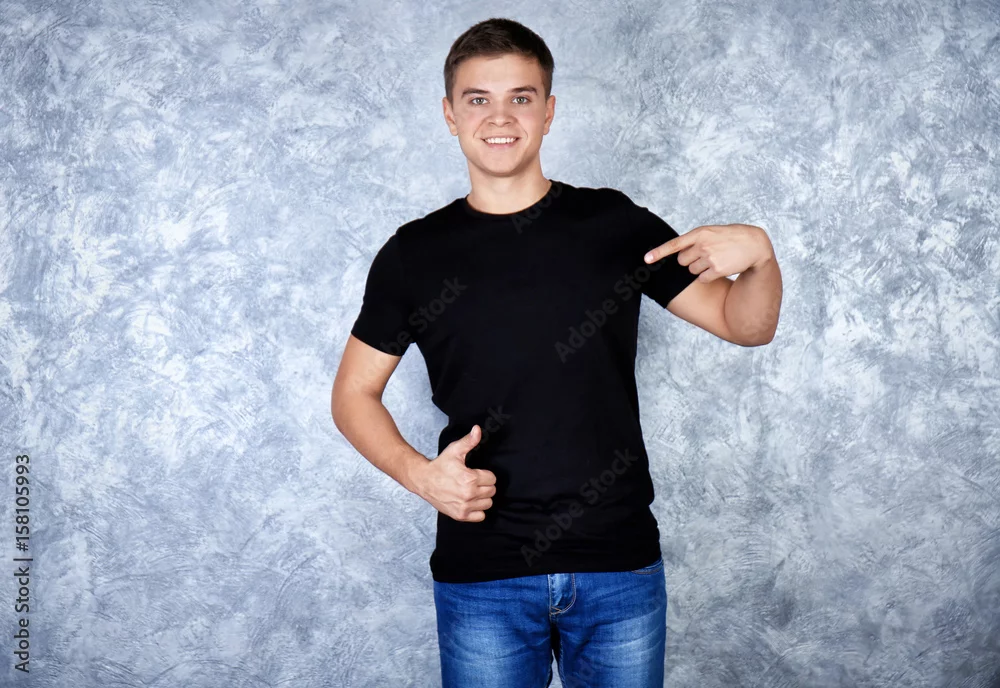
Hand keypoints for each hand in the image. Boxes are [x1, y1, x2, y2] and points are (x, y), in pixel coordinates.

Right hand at [413, 425, 496, 521]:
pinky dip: (477, 510)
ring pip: (488, 504)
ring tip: (472, 491)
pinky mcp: (460, 515)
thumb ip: (469, 441)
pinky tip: (470, 502)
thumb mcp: (455, 450)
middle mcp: (469, 494)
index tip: (476, 473)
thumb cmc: (440, 465)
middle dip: (485, 485)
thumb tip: (478, 429)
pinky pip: (481, 516)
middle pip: (492, 491)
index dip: (486, 474)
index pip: (493, 479)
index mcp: (470, 478)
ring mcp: (464, 507)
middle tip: (473, 482)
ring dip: (482, 498)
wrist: (423, 480)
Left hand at [644, 223, 773, 282]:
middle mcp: (702, 245)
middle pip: (682, 261)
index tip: (646, 259)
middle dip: (690, 261)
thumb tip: (678, 255)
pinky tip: (721, 268)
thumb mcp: (712, 232)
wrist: (754, 245)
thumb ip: (695, 240)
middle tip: (705, 255)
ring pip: (692, 271)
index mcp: (700, 233)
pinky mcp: (717, 270)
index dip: (659, 252)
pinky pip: (702, 278)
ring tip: (716, 259)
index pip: (674, 244)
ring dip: (701, 269)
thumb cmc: (731, 238)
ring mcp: (709, 257)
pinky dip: (709, 276)